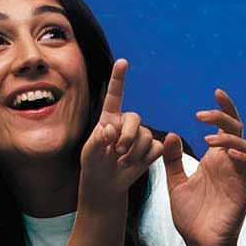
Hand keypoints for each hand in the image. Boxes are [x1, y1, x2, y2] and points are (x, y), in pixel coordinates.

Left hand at [78, 59, 157, 212]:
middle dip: (128, 136)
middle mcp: (126, 123)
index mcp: (109, 118)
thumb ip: (96, 139)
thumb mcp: (88, 152)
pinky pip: (157, 147)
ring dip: (134, 151)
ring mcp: (140, 136)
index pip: (115, 95)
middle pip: (136, 118)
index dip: (119, 78)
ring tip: (121, 161)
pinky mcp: (151, 149)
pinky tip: (132, 164)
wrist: (104, 183)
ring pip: (147, 136)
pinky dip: (145, 158)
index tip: (122, 62)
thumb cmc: (93, 163)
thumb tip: (110, 130)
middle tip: (116, 151)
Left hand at [162, 87, 245, 245]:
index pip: (224, 128)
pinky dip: (241, 157)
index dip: (223, 109)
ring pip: (244, 146)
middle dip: (223, 117)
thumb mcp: (175, 184)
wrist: (200, 244)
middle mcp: (228, 164)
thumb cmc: (191, 217)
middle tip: (200, 116)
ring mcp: (238, 176)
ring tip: (208, 140)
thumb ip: (173, 161)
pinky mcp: (244, 190)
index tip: (216, 92)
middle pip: (236, 130)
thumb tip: (170, 135)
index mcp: (214, 160)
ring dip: (228, 138)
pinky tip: (225, 154)